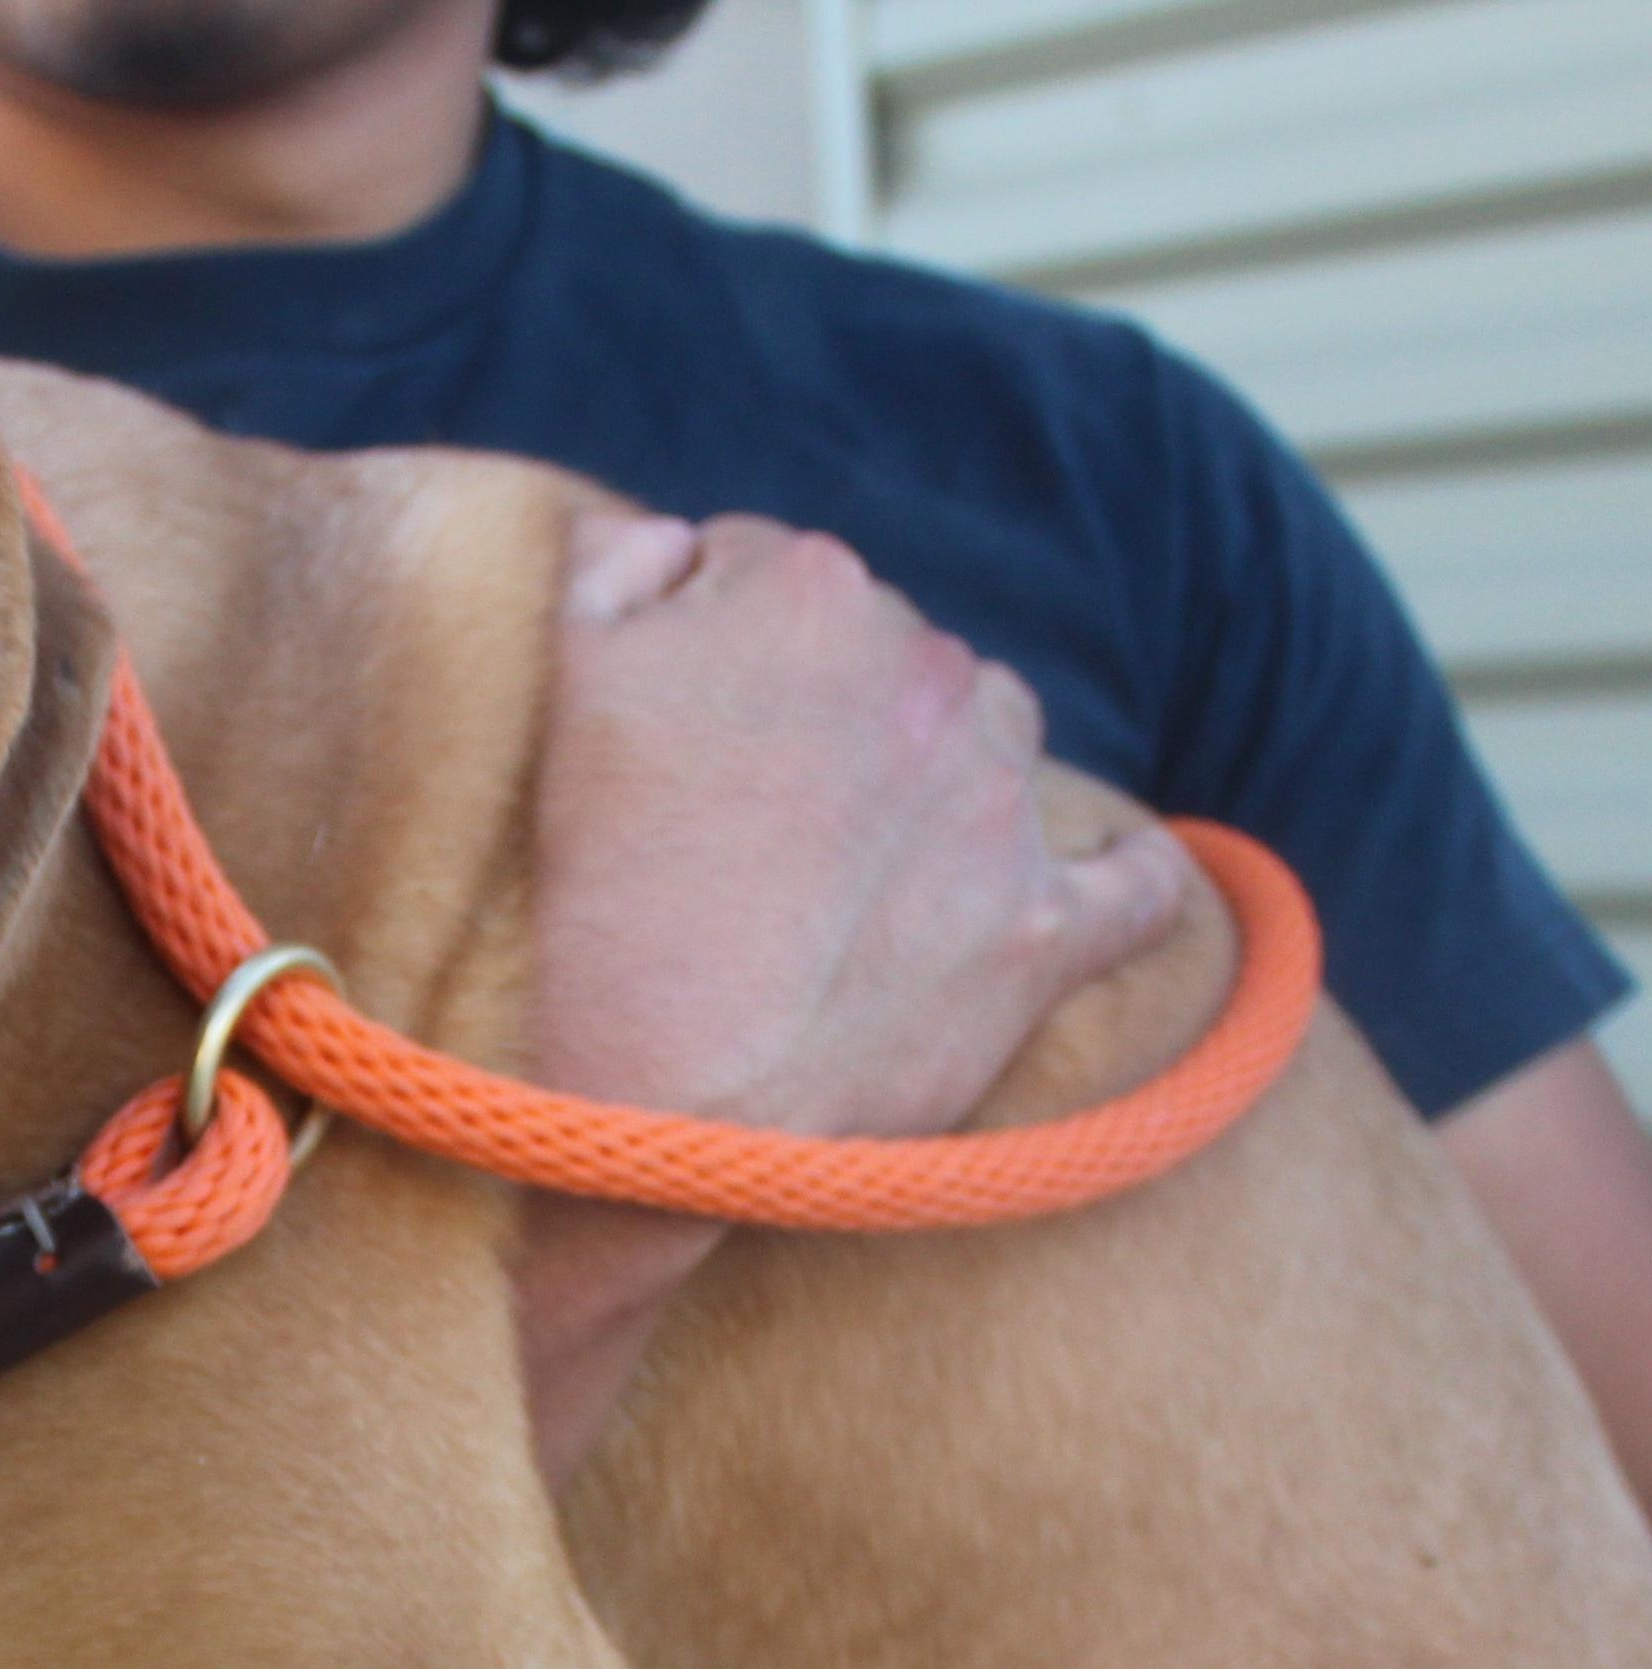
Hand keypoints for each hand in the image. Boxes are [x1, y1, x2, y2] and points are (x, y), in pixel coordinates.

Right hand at [512, 512, 1188, 1474]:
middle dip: (819, 722)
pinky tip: (1111, 883)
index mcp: (799, 589)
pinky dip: (1131, 880)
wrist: (636, 1109)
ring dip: (935, 782)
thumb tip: (677, 544)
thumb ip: (614, 567)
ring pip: (989, 740)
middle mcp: (923, 669)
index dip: (703, 661)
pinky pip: (1137, 885)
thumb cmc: (572, 904)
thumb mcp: (546, 685)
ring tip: (847, 878)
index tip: (665, 750)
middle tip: (730, 838)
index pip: (763, 577)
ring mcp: (994, 803)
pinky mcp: (1038, 932)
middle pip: (881, 658)